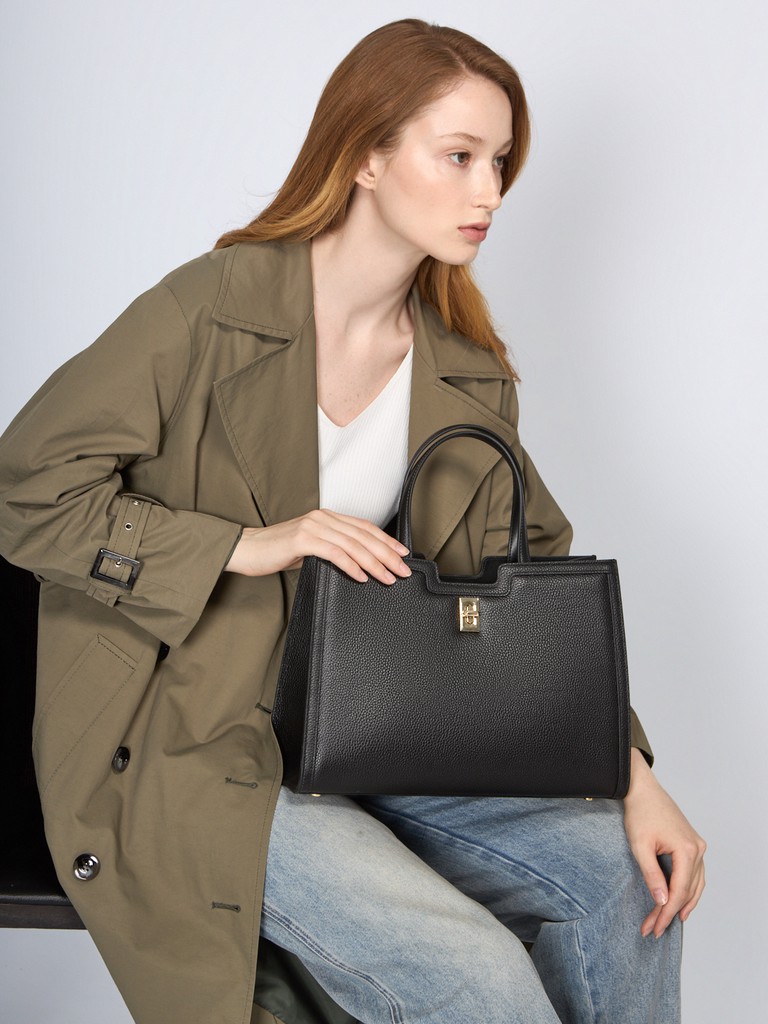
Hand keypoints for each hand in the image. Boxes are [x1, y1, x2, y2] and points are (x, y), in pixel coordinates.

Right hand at [224, 508, 411, 584]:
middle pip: (363, 536)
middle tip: (403, 570)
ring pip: (353, 545)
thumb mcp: (310, 547)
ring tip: (388, 577)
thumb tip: (357, 565)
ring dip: (375, 563)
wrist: (247, 549)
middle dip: (387, 554)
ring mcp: (313, 527)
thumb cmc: (277, 551)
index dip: (387, 540)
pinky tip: (362, 577)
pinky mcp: (302, 539)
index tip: (403, 554)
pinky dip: (351, 566)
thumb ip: (331, 549)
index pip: (364, 527)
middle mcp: (323, 518)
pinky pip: (334, 553)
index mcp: (327, 517)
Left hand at [623, 748, 705, 937]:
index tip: (652, 927)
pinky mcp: (693, 844)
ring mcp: (698, 846)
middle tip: (654, 929)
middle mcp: (698, 850)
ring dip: (682, 904)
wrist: (642, 789)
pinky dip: (689, 890)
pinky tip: (682, 901)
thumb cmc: (640, 813)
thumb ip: (652, 875)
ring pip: (695, 885)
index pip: (678, 892)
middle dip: (670, 912)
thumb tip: (662, 901)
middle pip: (687, 891)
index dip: (665, 913)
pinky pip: (695, 874)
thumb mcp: (640, 846)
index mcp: (688, 850)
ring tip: (670, 922)